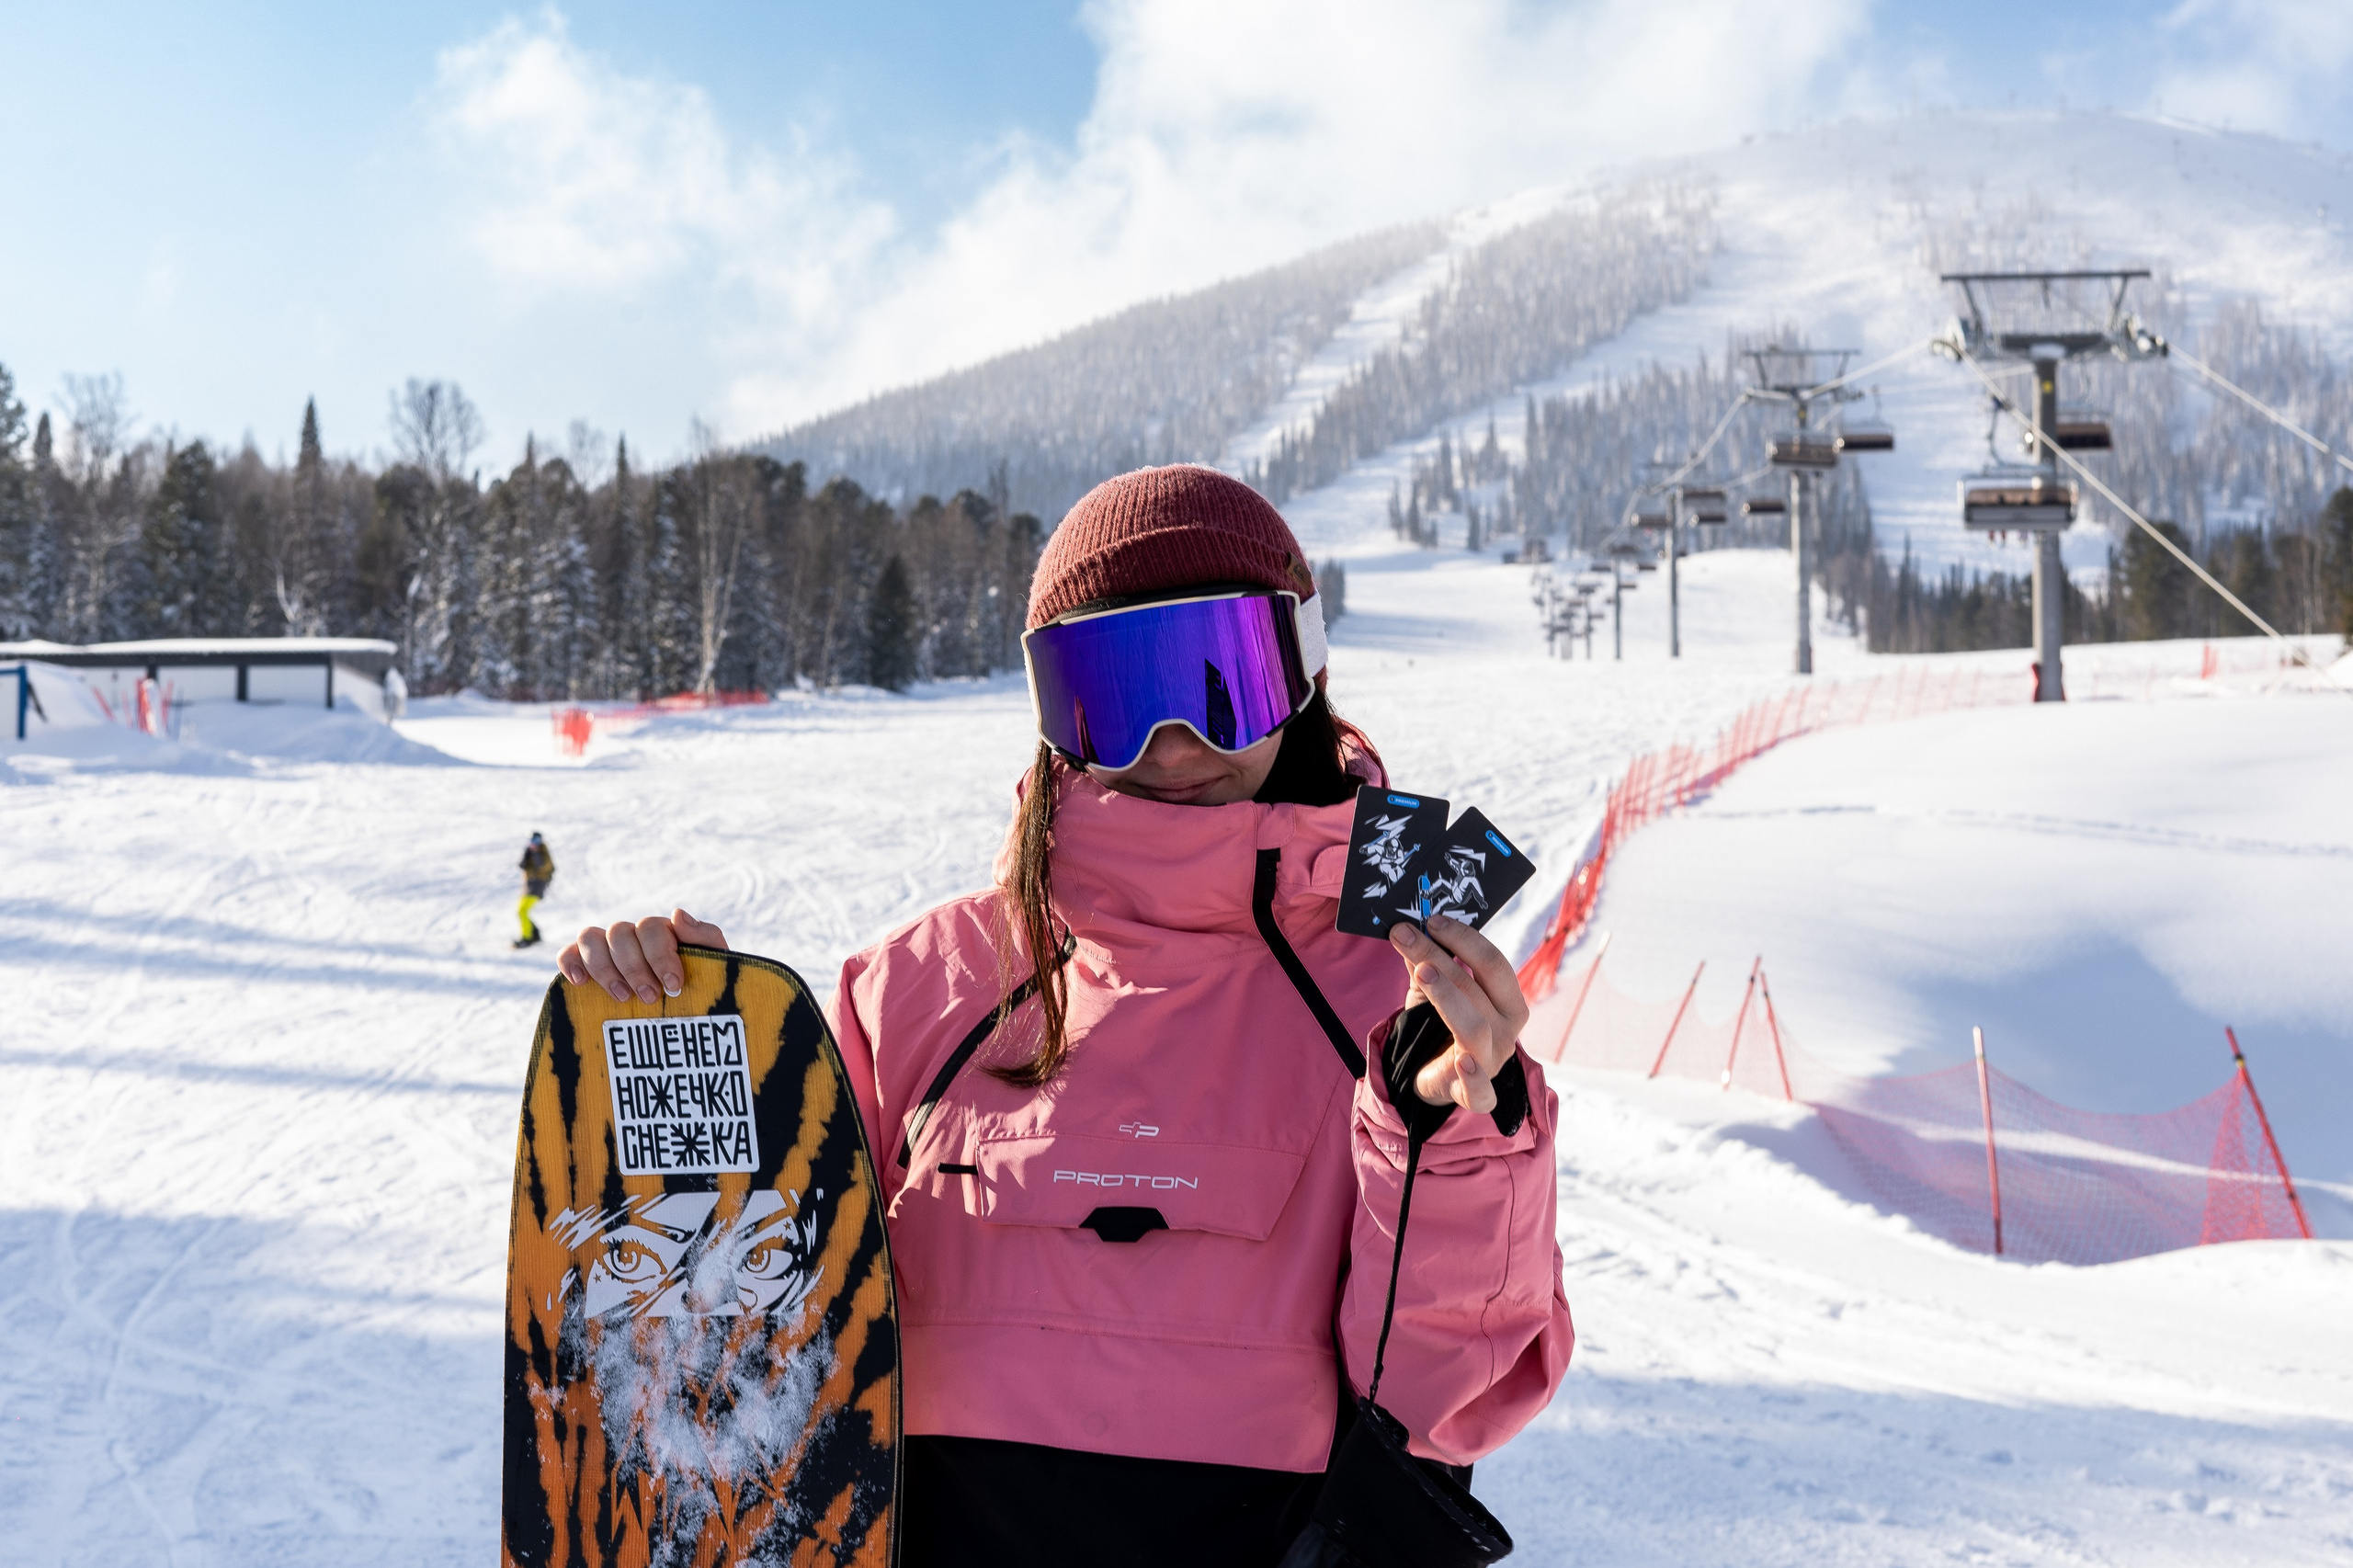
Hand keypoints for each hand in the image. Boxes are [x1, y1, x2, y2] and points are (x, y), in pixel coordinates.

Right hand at [556, 908, 728, 1004]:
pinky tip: (580, 982)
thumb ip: (705, 936)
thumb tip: (676, 913)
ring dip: (604, 967)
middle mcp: (633, 937)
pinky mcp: (587, 970)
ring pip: (590, 938)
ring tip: (623, 998)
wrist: (697, 1022)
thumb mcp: (716, 963)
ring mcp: (608, 952)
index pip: (650, 926)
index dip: (658, 954)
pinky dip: (569, 962)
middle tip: (650, 997)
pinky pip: (568, 953)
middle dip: (633, 966)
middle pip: (619, 932)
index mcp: (662, 932)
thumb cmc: (706, 990)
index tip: (673, 984)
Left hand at [1388, 914, 1528, 1112]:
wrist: (1435, 1077)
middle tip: (1406, 935)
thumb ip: (1425, 964)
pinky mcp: (1476, 1094)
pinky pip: (1481, 1091)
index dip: (1464, 939)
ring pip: (1474, 1027)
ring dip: (1446, 996)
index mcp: (1507, 1003)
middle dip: (1439, 956)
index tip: (1431, 920)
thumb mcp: (1433, 992)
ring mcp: (1493, 1063)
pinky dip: (1474, 1076)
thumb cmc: (1441, 1029)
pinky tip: (1462, 1060)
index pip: (1494, 964)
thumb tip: (1407, 928)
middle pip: (1477, 988)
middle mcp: (1507, 1031)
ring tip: (1422, 972)